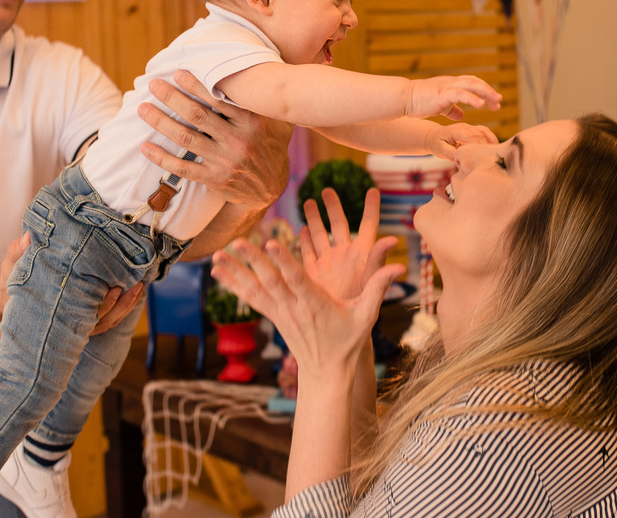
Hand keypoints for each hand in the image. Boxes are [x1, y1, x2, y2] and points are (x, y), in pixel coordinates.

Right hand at [0, 234, 142, 333]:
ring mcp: (77, 320)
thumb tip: (28, 238)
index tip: (115, 289)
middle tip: (134, 286)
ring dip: (125, 306)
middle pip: (100, 319)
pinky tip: (133, 291)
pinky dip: (121, 308)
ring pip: (107, 321)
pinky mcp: (83, 316)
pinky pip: (106, 318)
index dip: (102, 305)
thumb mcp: (12, 264)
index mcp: (54, 307)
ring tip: (138, 288)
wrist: (8, 296)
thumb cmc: (13, 278)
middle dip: (120, 305)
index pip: (82, 312)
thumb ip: (18, 251)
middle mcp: (67, 317)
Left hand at [137, 71, 293, 207]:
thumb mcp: (278, 121)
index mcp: (252, 122)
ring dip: (161, 122)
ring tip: (143, 109)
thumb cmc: (272, 146)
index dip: (196, 85)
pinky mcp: (215, 179)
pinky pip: (183, 168)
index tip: (177, 73)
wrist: (271, 188)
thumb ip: (267, 100)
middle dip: (172, 98)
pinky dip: (162, 158)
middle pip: (197, 116)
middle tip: (153, 85)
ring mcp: (225, 161)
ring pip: (186, 138)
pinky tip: (146, 147)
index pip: (219, 99)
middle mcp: (238, 140)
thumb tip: (262, 70)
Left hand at [212, 236, 402, 375]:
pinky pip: (250, 298)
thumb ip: (378, 287)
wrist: (326, 373)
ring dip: (235, 272)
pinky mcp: (273, 316)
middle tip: (236, 242)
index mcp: (316, 304)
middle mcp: (294, 308)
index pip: (297, 280)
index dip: (283, 262)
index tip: (270, 243)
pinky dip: (234, 284)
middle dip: (252, 262)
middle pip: (270, 281)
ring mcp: (280, 313)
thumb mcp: (367, 315)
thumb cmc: (348, 341)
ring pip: (255, 289)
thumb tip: (400, 265)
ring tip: (217, 256)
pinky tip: (218, 272)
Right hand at [300, 188, 398, 300]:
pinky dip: (304, 239)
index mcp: (362, 255)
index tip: (373, 190)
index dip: (371, 208)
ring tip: (309, 201)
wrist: (343, 331)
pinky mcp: (314, 274)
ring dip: (314, 218)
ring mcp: (328, 264)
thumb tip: (393, 239)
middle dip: (333, 207)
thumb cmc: (362, 310)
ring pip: (320, 234)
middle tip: (327, 190)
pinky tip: (300, 228)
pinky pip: (308, 251)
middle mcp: (345, 256)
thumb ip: (378, 260)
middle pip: (339, 224)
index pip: (368, 225)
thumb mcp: (370, 282)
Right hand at [407, 75, 501, 120]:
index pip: (472, 83)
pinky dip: (472, 98)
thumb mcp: (439, 106)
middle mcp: (451, 83)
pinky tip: (481, 105)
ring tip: (496, 101)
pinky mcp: (442, 94)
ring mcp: (447, 87)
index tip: (494, 102)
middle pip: (475, 82)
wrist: (404, 99)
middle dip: (489, 91)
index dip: (484, 91)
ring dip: (486, 92)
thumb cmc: (419, 102)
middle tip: (499, 102)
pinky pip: (461, 94)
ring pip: (472, 85)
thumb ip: (451, 109)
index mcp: (451, 85)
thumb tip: (461, 114)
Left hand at [424, 122, 497, 160]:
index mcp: (456, 130)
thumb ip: (449, 153)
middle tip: (493, 159)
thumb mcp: (439, 150)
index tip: (484, 158)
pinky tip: (494, 150)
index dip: (479, 147)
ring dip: (492, 142)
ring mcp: (471, 127)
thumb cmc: (436, 143)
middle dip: (488, 146)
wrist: (433, 136)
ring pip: (486, 132)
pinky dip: (492, 140)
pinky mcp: (474, 130)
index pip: (471, 137)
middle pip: (481, 135)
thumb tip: (460, 158)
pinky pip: (486, 133)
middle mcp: (465, 127)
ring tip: (496, 155)